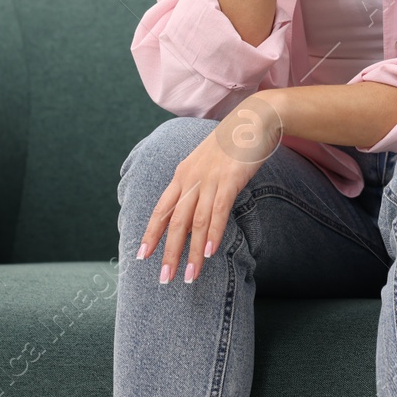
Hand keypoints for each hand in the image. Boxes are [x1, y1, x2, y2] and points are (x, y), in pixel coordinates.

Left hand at [136, 93, 284, 284]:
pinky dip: (212, 233)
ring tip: (189, 276)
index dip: (151, 234)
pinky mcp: (229, 179)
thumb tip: (196, 217)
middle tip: (164, 278)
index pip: (161, 209)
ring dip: (191, 252)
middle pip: (174, 220)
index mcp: (182, 174)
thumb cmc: (234, 142)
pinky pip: (217, 210)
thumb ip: (200, 188)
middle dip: (168, 252)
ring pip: (194, 221)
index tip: (141, 256)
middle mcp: (190, 177)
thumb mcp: (209, 164)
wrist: (255, 118)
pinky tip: (208, 252)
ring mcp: (209, 178)